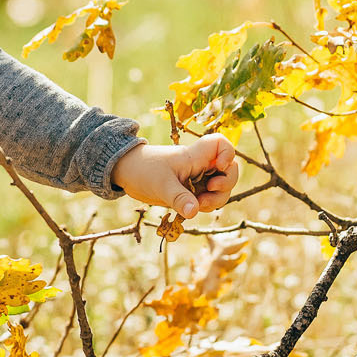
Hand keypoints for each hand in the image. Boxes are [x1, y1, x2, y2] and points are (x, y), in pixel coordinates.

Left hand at [111, 135, 240, 218]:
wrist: (126, 173)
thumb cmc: (143, 170)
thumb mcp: (160, 185)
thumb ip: (178, 198)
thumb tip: (194, 212)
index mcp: (195, 156)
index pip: (222, 144)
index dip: (228, 154)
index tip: (219, 168)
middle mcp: (201, 166)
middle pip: (230, 171)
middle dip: (226, 185)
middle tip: (208, 193)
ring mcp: (198, 179)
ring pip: (221, 188)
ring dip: (217, 200)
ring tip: (197, 206)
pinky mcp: (191, 192)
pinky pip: (207, 199)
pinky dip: (205, 206)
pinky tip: (191, 210)